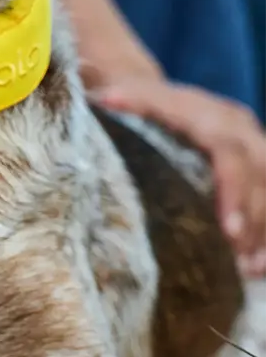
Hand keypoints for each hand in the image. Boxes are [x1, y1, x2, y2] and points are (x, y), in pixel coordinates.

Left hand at [91, 79, 265, 275]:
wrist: (148, 87)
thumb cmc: (133, 99)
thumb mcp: (131, 96)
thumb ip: (127, 101)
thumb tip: (106, 100)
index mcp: (211, 114)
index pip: (231, 154)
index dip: (234, 191)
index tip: (229, 231)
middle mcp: (238, 127)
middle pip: (260, 175)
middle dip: (255, 219)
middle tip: (242, 262)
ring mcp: (251, 143)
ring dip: (263, 229)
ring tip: (249, 269)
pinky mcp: (253, 160)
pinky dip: (264, 229)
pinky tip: (255, 264)